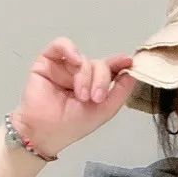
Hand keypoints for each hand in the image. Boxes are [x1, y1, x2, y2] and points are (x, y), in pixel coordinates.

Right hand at [16, 37, 136, 155]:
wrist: (46, 131)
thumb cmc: (71, 125)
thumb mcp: (104, 111)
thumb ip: (120, 92)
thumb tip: (131, 73)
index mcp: (94, 85)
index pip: (109, 69)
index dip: (119, 63)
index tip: (128, 61)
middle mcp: (80, 74)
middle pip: (99, 64)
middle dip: (100, 80)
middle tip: (95, 98)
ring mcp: (64, 67)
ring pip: (83, 59)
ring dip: (84, 77)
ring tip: (81, 95)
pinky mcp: (47, 61)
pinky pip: (60, 45)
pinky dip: (69, 49)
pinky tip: (74, 60)